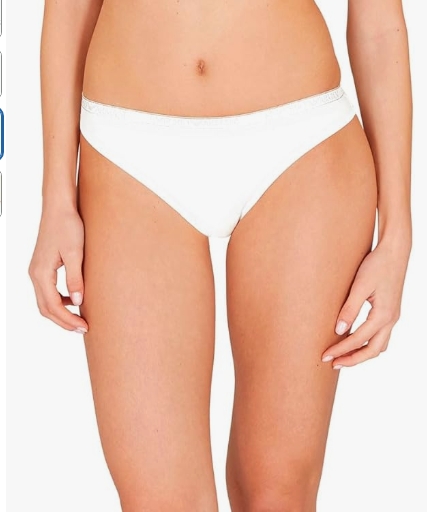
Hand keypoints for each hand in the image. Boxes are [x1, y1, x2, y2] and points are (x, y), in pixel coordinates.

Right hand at [28, 206, 88, 333]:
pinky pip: (48, 291)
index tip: (85, 327)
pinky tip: (75, 299)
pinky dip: (59, 300)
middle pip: (46, 308)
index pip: (53, 306)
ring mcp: (37, 270)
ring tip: (79, 319)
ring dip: (61, 312)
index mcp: (41, 273)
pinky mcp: (43, 266)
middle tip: (83, 328)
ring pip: (45, 301)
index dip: (68, 320)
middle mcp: (35, 274)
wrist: (59, 207)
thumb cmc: (68, 226)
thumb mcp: (75, 254)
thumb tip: (78, 303)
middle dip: (64, 321)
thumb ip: (75, 279)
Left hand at [321, 240, 410, 368]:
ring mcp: (393, 316)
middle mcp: (391, 319)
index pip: (358, 340)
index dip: (341, 350)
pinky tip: (354, 340)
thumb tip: (339, 331)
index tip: (325, 355)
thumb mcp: (360, 286)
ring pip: (379, 345)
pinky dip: (367, 343)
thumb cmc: (376, 265)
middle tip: (333, 363)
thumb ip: (349, 309)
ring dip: (361, 353)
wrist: (394, 252)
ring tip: (342, 356)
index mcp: (383, 314)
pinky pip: (380, 335)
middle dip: (352, 359)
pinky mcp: (390, 312)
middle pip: (373, 350)